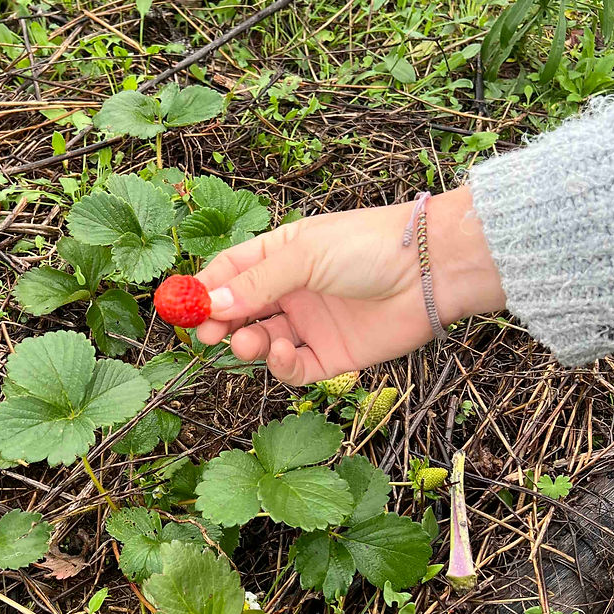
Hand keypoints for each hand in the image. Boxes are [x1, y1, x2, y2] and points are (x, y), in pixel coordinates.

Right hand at [193, 185, 504, 384]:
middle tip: (207, 335)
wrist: (431, 272)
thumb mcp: (305, 255)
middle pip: (241, 312)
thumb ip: (257, 282)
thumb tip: (211, 304)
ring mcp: (312, 324)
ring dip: (249, 345)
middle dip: (220, 324)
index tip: (183, 308)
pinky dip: (280, 366)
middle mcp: (293, 290)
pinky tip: (280, 353)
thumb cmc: (369, 246)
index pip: (230, 272)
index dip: (205, 290)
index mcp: (282, 254)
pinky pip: (294, 367)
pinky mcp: (332, 356)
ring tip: (250, 342)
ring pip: (263, 342)